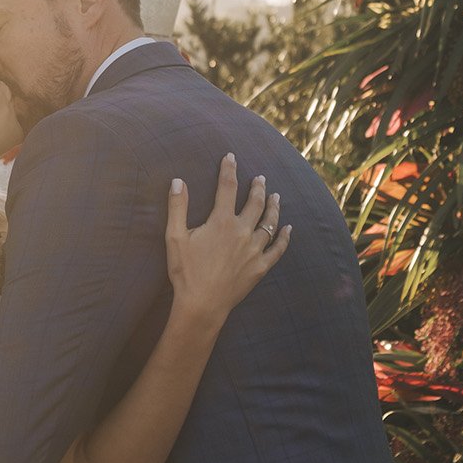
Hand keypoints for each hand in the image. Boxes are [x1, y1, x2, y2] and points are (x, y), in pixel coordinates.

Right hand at [164, 156, 290, 331]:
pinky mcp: (260, 267)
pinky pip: (277, 249)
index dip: (229, 170)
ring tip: (276, 196)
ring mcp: (254, 250)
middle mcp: (242, 231)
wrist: (202, 304)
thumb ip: (177, 207)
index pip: (227, 187)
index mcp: (221, 222)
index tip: (231, 158)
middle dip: (258, 187)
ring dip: (273, 207)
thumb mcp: (174, 237)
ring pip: (269, 223)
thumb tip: (178, 181)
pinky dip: (284, 237)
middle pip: (254, 203)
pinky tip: (288, 228)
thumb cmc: (185, 272)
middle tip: (261, 178)